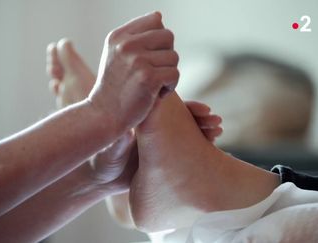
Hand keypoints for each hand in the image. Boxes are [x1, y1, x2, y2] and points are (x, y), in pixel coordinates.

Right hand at [88, 12, 178, 132]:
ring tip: (151, 85)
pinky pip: (175, 74)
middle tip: (153, 72)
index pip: (155, 20)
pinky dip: (169, 87)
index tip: (148, 57)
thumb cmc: (114, 88)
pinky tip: (155, 95)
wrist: (103, 115)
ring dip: (168, 74)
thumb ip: (136, 36)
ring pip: (174, 57)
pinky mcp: (148, 77)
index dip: (159, 40)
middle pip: (168, 36)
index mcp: (118, 36)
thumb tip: (159, 15)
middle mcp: (126, 44)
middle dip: (166, 56)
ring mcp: (137, 60)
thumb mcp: (116, 56)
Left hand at [90, 101, 221, 194]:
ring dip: (204, 130)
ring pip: (188, 133)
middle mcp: (155, 129)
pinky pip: (187, 151)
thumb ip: (118, 144)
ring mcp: (162, 143)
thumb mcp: (109, 153)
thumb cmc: (100, 162)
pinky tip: (213, 147)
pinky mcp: (166, 158)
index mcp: (143, 120)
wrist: (101, 180)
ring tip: (217, 131)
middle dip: (200, 117)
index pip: (169, 109)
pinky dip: (200, 147)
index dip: (187, 108)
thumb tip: (128, 133)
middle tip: (214, 120)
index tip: (203, 109)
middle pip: (182, 118)